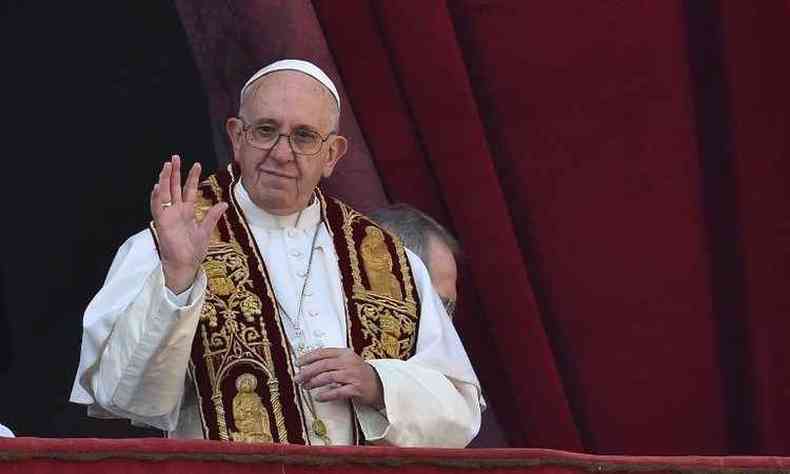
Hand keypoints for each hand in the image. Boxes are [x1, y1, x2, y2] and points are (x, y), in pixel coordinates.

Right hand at [150, 155, 227, 293]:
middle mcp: (176, 211)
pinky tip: (157, 186)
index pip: (189, 190)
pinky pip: (157, 208)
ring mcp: (168, 216)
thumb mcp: (206, 231)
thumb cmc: (193, 250)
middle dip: (174, 173)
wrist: (186, 265)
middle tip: (175, 157)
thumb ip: (213, 216)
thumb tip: (224, 204)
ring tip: (166, 166)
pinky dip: (157, 197)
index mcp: (187, 212)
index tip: (197, 164)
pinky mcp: (162, 224)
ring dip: (164, 180)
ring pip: (164, 194)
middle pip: (174, 187)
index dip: (192, 178)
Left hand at [295, 348, 384, 408]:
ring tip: (305, 387)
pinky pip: (337, 392)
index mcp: (345, 353)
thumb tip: (309, 364)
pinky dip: (325, 395)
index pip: (323, 352)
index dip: (308, 357)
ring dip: (314, 383)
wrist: (380, 384)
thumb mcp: (348, 361)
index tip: (298, 363)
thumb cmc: (359, 373)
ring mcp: (353, 376)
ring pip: (328, 377)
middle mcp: (349, 363)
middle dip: (308, 372)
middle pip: (323, 365)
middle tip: (298, 378)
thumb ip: (332, 360)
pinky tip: (318, 397)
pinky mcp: (356, 389)